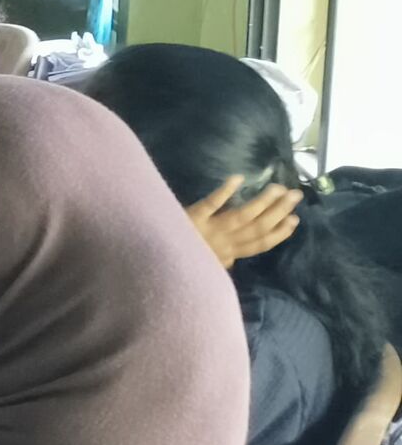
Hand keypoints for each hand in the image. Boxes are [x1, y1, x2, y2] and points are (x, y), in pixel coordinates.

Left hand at [185, 176, 301, 267]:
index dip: (279, 233)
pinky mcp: (192, 218)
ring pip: (242, 216)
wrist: (149, 260)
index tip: (295, 220)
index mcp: (226, 253)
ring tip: (278, 187)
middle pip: (257, 227)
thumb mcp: (202, 265)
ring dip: (262, 202)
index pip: (259, 244)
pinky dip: (225, 191)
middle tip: (296, 195)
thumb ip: (218, 261)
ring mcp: (209, 230)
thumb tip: (231, 261)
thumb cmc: (177, 258)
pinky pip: (211, 204)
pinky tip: (238, 178)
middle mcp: (222, 242)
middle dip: (279, 212)